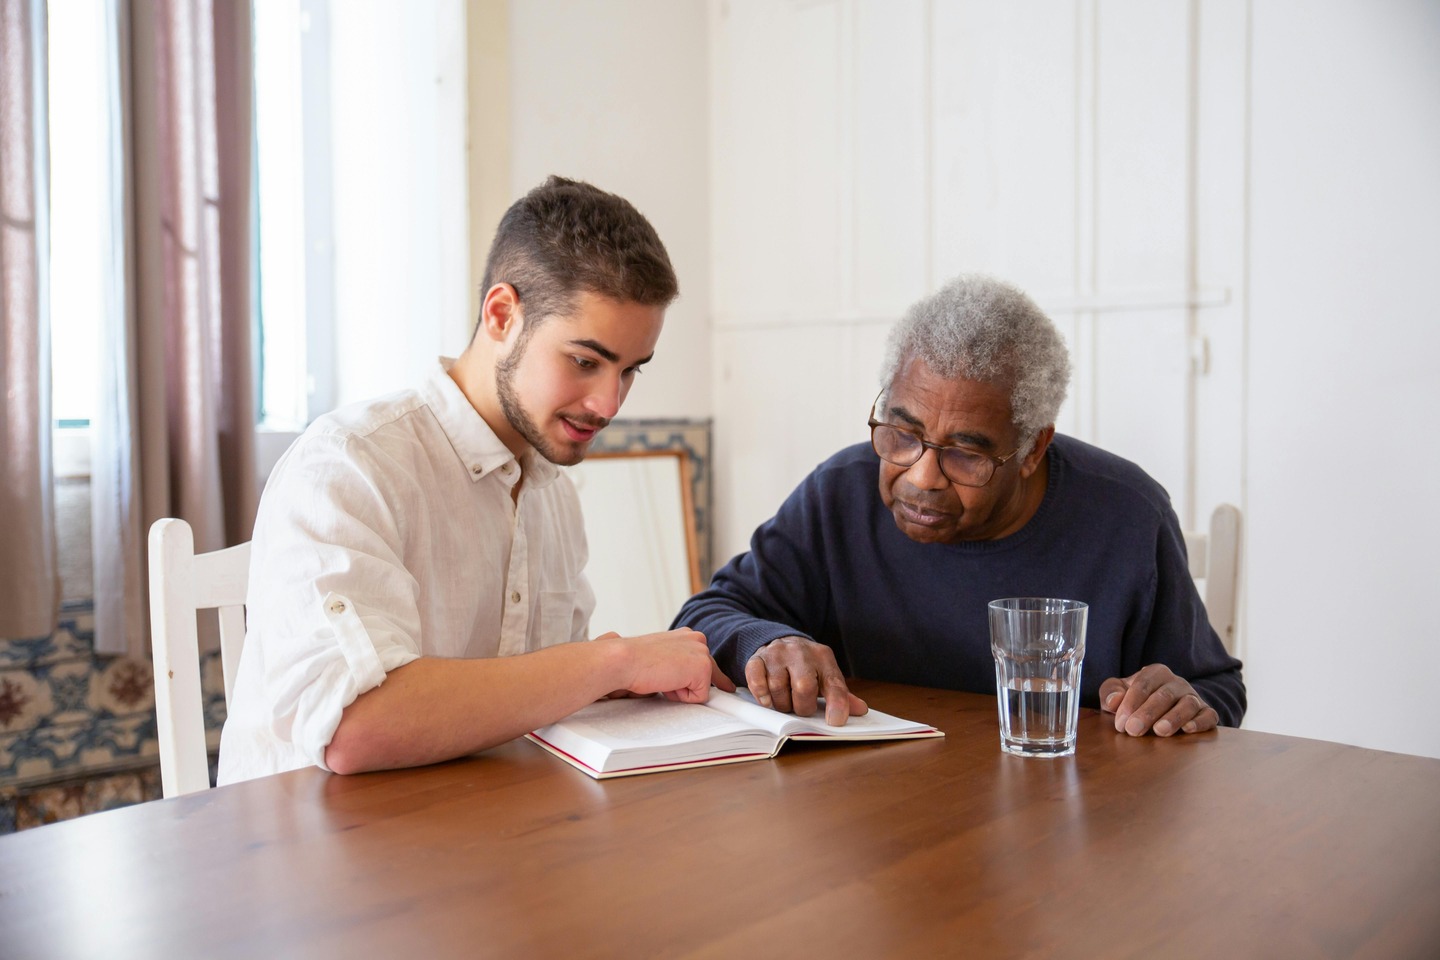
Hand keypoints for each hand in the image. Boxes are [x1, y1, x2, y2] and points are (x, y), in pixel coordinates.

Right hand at [600, 629, 735, 702]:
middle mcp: (699, 640)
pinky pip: (700, 697)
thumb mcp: (662, 657)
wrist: (625, 660)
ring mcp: (702, 653)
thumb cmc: (635, 661)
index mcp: (688, 635)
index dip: (704, 678)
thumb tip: (690, 681)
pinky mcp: (702, 669)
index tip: (722, 686)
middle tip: (666, 679)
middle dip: (691, 685)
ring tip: (661, 678)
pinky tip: (666, 683)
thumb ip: (679, 663)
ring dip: (681, 690)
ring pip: (702, 687)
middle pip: (710, 675)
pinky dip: (682, 697)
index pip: (704, 661)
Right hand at [745, 636, 867, 725]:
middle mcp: (800, 652)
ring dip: (781, 704)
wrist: (781, 642)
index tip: (835, 721)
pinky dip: (762, 696)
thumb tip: (861, 710)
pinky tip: (768, 699)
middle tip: (800, 708)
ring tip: (785, 702)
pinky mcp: (757, 658)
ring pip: (778, 688)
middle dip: (802, 707)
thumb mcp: (826, 675)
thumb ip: (841, 694)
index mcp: (823, 657)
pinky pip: (757, 682)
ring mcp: (777, 654)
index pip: (834, 684)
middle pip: (804, 687)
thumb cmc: (807, 666)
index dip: (837, 705)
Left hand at [1100, 664, 1218, 736]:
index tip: (1120, 723)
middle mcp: (1177, 683)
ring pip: (1187, 704)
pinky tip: (1188, 730)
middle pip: (1164, 695)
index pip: (1143, 684)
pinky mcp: (1206, 712)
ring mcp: (1194, 697)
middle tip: (1133, 730)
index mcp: (1155, 673)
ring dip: (1174, 718)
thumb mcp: (1119, 693)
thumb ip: (1110, 693)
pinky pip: (1208, 715)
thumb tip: (1113, 701)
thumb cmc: (1136, 701)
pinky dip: (1200, 722)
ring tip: (1160, 731)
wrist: (1163, 709)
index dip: (1130, 703)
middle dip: (1147, 713)